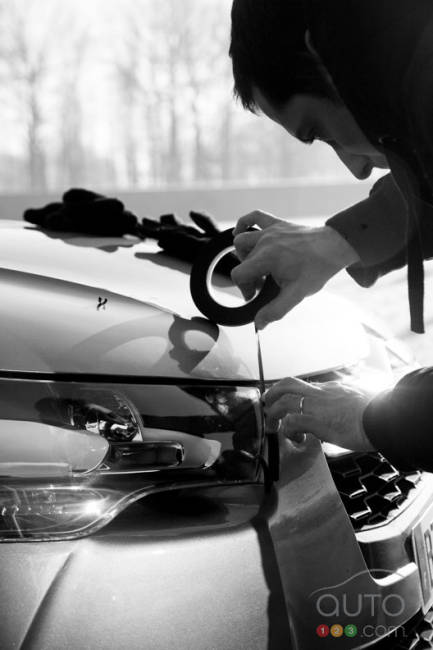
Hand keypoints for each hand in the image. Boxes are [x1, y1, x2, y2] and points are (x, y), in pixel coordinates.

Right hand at [232, 211, 358, 328]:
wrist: (335, 246)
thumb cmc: (317, 268)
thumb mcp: (297, 294)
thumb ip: (276, 310)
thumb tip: (258, 323)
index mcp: (267, 257)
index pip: (239, 274)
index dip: (244, 288)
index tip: (255, 295)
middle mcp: (265, 241)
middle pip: (242, 260)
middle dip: (249, 276)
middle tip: (264, 285)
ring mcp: (270, 230)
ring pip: (242, 240)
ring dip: (244, 254)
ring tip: (257, 265)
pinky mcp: (277, 223)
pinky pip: (254, 216)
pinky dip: (244, 223)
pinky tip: (241, 233)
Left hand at [264, 377, 375, 451]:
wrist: (385, 417)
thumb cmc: (379, 413)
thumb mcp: (363, 400)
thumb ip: (352, 403)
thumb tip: (352, 413)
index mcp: (332, 388)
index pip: (307, 386)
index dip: (294, 394)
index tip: (290, 402)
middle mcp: (322, 393)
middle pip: (288, 384)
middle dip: (273, 393)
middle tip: (268, 405)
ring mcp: (318, 405)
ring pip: (284, 401)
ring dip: (274, 413)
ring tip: (273, 426)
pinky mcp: (317, 421)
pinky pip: (292, 421)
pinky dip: (288, 430)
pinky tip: (295, 438)